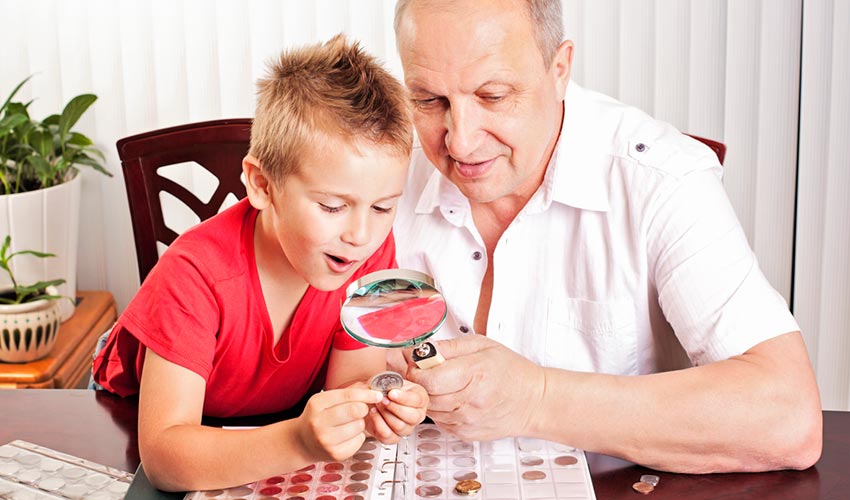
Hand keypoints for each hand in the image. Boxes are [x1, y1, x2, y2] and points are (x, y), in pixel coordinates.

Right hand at [294, 387, 382, 462]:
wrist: (302, 442)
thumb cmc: (317, 418)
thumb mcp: (325, 400)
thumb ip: (348, 393)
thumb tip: (371, 389)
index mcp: (317, 404)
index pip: (348, 395)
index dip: (367, 394)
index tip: (377, 394)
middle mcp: (319, 423)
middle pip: (355, 410)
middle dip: (363, 408)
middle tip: (361, 409)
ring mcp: (327, 440)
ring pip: (359, 426)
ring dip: (360, 423)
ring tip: (349, 424)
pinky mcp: (335, 454)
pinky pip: (360, 440)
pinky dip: (358, 436)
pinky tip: (347, 436)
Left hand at [367, 380, 428, 443]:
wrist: (373, 399)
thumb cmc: (384, 389)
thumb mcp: (388, 380)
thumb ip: (389, 383)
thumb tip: (386, 387)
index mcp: (420, 399)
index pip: (417, 400)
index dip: (403, 398)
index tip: (391, 393)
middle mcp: (417, 415)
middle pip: (412, 417)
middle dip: (394, 407)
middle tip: (382, 399)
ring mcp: (407, 428)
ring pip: (400, 426)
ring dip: (385, 415)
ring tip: (377, 404)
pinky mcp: (394, 437)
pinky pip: (389, 436)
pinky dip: (379, 424)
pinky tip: (374, 413)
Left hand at [403, 335, 544, 441]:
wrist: (533, 401)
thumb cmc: (511, 371)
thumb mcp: (482, 345)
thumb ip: (448, 347)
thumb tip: (421, 350)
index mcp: (474, 374)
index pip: (428, 379)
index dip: (417, 371)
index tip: (420, 364)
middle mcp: (470, 401)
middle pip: (425, 396)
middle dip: (421, 383)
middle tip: (431, 372)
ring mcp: (467, 421)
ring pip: (430, 410)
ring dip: (431, 397)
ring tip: (447, 385)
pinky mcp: (465, 434)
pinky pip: (440, 421)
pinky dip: (442, 410)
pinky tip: (456, 399)